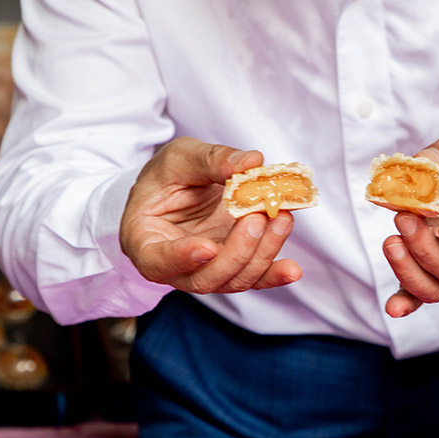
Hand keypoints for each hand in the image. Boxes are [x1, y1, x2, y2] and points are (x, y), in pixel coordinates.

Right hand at [120, 137, 301, 293]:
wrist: (180, 190)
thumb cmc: (169, 176)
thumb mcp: (180, 158)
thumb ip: (210, 160)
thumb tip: (251, 162)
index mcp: (146, 242)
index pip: (157, 261)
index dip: (181, 258)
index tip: (207, 246)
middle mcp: (176, 267)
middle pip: (205, 277)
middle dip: (237, 251)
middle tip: (257, 216)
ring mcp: (207, 271)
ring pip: (234, 279)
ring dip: (262, 252)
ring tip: (282, 217)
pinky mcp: (234, 268)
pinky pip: (254, 279)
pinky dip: (275, 275)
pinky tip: (292, 270)